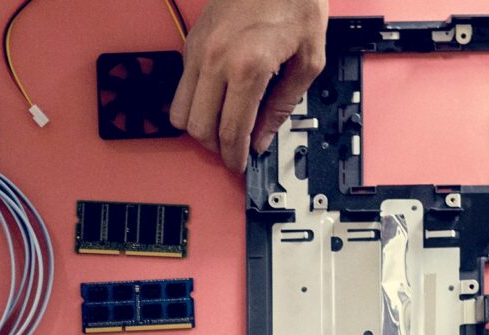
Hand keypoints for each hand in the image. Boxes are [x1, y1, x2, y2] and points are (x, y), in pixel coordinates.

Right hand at [168, 0, 327, 170]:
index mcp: (248, 67)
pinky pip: (182, 86)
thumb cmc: (296, 1)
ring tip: (218, 126)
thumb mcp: (309, 58)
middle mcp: (215, 60)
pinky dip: (195, 100)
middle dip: (214, 146)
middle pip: (197, 128)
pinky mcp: (190, 42)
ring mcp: (198, 50)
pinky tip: (216, 97)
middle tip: (231, 149)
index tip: (239, 164)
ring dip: (197, 126)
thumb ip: (284, 104)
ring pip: (179, 112)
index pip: (230, 131)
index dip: (234, 156)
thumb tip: (264, 136)